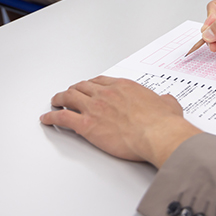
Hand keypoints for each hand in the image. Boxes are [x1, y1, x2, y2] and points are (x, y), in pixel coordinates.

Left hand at [40, 76, 201, 167]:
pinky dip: (52, 117)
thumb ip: (165, 100)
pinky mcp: (87, 125)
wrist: (157, 134)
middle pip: (82, 87)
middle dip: (73, 90)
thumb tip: (167, 101)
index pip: (100, 81)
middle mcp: (106, 93)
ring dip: (59, 99)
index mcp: (123, 87)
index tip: (87, 87)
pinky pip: (63, 118)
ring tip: (55, 102)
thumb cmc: (162, 123)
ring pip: (69, 98)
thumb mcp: (169, 104)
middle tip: (68, 94)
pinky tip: (47, 119)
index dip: (90, 84)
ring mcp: (95, 108)